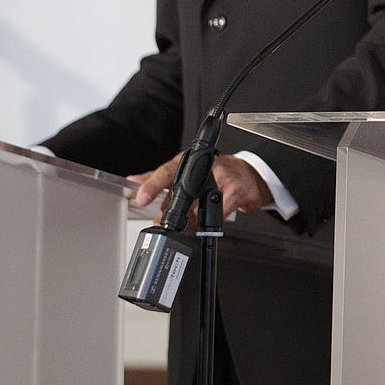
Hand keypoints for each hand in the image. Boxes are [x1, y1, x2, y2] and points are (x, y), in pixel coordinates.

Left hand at [130, 151, 271, 216]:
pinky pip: (217, 213)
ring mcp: (223, 178)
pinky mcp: (236, 191)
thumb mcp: (187, 171)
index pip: (167, 171)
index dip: (152, 185)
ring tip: (192, 218)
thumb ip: (158, 178)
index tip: (141, 197)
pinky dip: (210, 221)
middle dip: (170, 213)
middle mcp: (207, 167)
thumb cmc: (219, 173)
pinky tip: (209, 218)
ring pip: (198, 208)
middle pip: (181, 194)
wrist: (251, 176)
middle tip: (162, 222)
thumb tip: (133, 181)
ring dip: (191, 220)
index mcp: (190, 161)